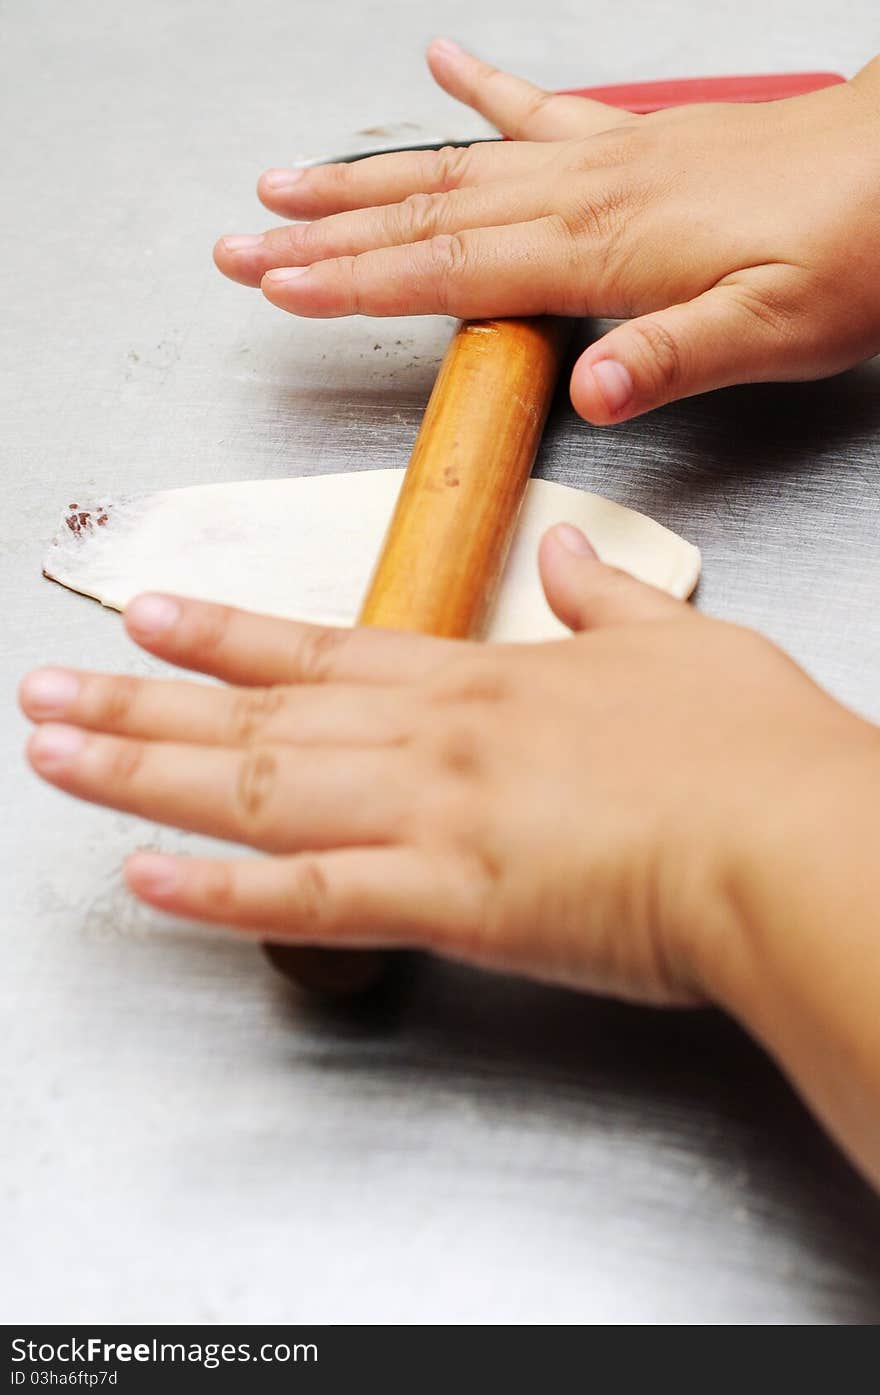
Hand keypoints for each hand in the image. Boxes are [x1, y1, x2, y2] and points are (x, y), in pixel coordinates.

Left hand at [18, 526, 872, 1007]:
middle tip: (49, 686)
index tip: (154, 611)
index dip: (229, 633)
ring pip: (254, 787)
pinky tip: (142, 876)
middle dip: (142, 700)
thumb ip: (608, 600)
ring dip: (143, 769)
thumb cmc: (747, 750)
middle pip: (258, 715)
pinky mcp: (449, 899)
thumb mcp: (682, 644)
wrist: (787, 835)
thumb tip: (569, 552)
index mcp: (483, 680)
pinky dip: (219, 891)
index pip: (325, 646)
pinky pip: (308, 897)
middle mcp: (433, 737)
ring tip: (55, 751)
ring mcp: (430, 814)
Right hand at [213, 40, 879, 423]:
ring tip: (290, 179)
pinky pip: (541, 113)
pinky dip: (483, 95)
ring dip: (367, 178)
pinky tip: (443, 70)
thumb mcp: (775, 331)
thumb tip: (590, 392)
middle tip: (243, 241)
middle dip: (324, 234)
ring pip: (460, 167)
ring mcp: (607, 163)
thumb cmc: (853, 251)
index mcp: (601, 249)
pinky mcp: (636, 148)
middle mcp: (587, 195)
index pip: (448, 271)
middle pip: (428, 216)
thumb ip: (673, 357)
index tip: (278, 286)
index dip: (353, 282)